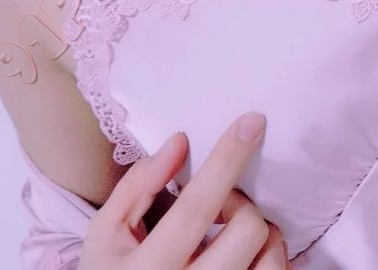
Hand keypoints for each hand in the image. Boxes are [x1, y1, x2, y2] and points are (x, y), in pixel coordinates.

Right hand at [78, 112, 289, 268]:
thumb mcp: (107, 231)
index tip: (251, 123)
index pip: (197, 206)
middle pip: (247, 231)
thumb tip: (180, 142)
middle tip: (219, 206)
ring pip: (271, 255)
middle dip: (241, 203)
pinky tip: (243, 255)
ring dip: (260, 231)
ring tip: (229, 233)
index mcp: (150, 267)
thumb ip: (138, 185)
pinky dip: (269, 254)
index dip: (226, 160)